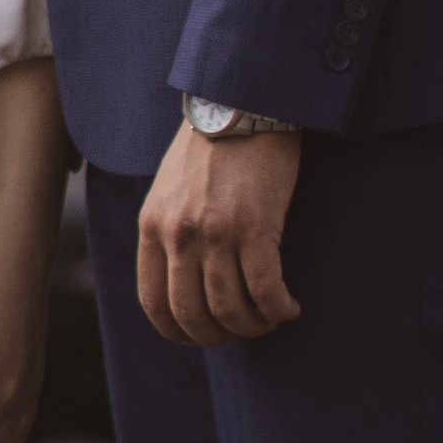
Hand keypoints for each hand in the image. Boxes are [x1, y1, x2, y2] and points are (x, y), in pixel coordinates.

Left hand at [137, 122, 302, 348]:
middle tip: (242, 332)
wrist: (243, 105)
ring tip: (269, 320)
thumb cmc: (211, 147)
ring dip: (254, 326)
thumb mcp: (169, 188)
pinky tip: (289, 308)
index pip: (154, 303)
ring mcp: (215, 233)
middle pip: (192, 315)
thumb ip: (167, 230)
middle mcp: (178, 235)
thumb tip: (179, 278)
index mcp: (152, 226)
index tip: (201, 337)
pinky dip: (278, 308)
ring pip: (231, 309)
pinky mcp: (254, 227)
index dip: (179, 332)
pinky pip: (265, 290)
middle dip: (219, 336)